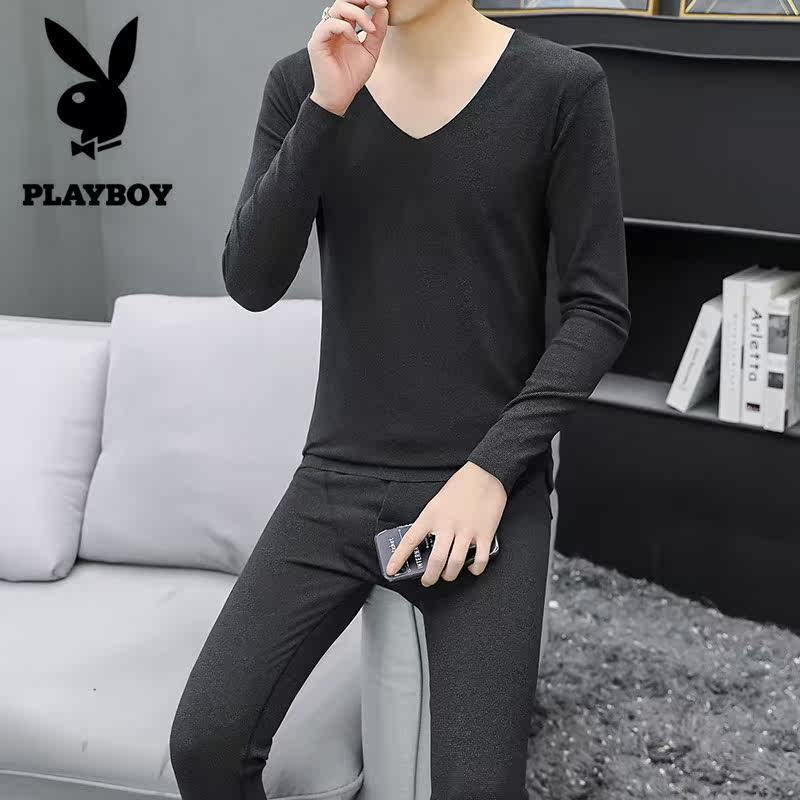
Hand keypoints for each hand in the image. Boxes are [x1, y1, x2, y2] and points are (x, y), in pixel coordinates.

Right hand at [307, 0, 388, 116]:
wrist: (340, 97)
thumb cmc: (351, 77)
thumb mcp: (371, 51)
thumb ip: (377, 32)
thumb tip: (384, 10)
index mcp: (344, 27)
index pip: (354, 4)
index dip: (367, 0)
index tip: (384, 3)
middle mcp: (333, 26)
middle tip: (380, 3)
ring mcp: (324, 33)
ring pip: (338, 7)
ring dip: (358, 14)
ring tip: (370, 29)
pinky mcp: (317, 42)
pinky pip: (330, 24)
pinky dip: (346, 28)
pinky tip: (355, 40)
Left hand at [385, 462, 506, 586]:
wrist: (485, 474)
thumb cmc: (460, 486)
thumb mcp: (437, 502)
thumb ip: (432, 522)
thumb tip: (428, 544)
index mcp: (431, 515)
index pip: (410, 541)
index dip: (399, 558)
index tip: (392, 570)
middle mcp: (447, 525)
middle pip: (435, 561)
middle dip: (429, 577)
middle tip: (427, 580)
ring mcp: (467, 531)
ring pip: (455, 564)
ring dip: (449, 575)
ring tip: (447, 575)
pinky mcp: (485, 534)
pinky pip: (479, 560)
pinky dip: (474, 569)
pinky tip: (470, 567)